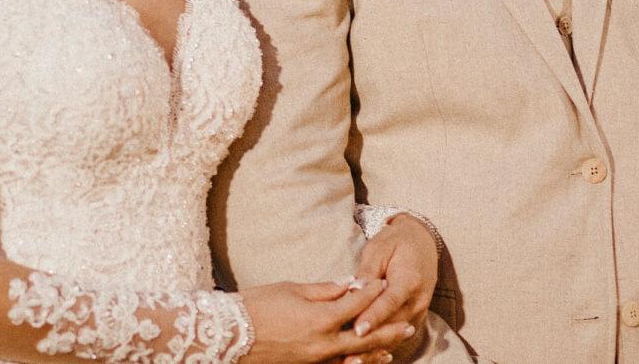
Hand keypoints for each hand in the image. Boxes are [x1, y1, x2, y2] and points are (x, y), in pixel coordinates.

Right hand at [239, 279, 416, 363]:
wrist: (230, 335)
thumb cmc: (258, 306)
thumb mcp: (292, 289)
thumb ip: (325, 289)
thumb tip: (350, 284)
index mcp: (321, 318)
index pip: (356, 303)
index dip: (371, 292)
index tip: (384, 282)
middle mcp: (323, 343)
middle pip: (364, 336)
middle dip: (388, 328)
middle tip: (408, 324)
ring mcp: (316, 359)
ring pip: (355, 356)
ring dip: (378, 350)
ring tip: (396, 345)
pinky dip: (356, 362)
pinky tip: (368, 361)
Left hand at [339, 214, 437, 363]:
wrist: (421, 243)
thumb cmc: (395, 243)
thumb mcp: (378, 249)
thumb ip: (367, 272)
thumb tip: (354, 290)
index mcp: (410, 279)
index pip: (390, 302)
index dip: (373, 317)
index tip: (357, 329)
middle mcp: (419, 300)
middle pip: (393, 324)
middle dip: (370, 339)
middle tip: (344, 350)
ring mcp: (419, 312)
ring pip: (395, 335)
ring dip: (374, 347)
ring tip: (350, 359)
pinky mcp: (414, 320)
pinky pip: (397, 337)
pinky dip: (380, 346)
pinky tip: (361, 355)